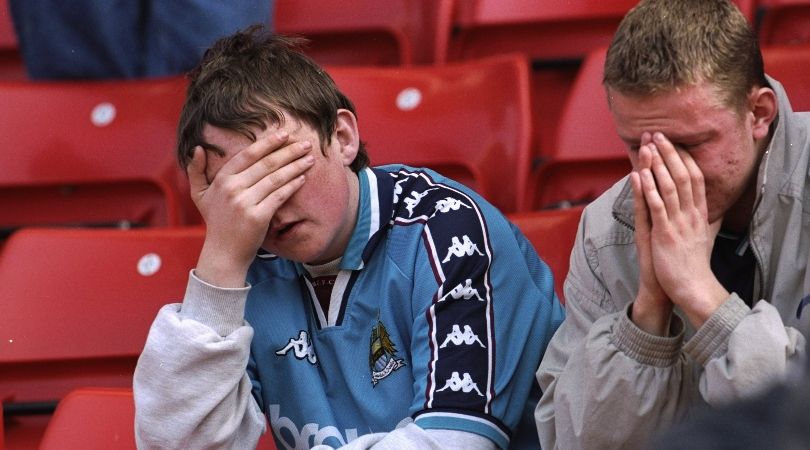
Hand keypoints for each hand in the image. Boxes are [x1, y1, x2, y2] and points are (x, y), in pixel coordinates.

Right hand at [189, 131, 314, 286]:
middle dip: (288, 151)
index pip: (248, 155)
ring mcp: (245, 203)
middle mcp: (232, 189)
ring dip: (295, 166)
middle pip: (266, 164)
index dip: (268, 143)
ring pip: (275, 178)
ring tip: (310, 158)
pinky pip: (279, 196)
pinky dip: (292, 185)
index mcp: (222, 180)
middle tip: (305, 143)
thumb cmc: (216, 222)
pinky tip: (302, 178)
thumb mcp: (199, 196)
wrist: (223, 253)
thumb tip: (198, 148)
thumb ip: (196, 171)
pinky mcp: (258, 217)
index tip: (284, 134)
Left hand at [637, 132, 726, 328]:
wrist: (691, 288)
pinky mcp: (664, 234)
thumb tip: (712, 209)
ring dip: (657, 163)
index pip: (694, 177)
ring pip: (668, 186)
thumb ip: (705, 221)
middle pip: (681, 175)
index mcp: (700, 213)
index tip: (674, 140)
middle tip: (657, 133)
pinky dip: (647, 188)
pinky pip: (655, 206)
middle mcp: (691, 214)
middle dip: (669, 153)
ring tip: (647, 145)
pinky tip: (638, 174)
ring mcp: (678, 223)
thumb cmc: (692, 264)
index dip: (684, 157)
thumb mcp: (702, 236)